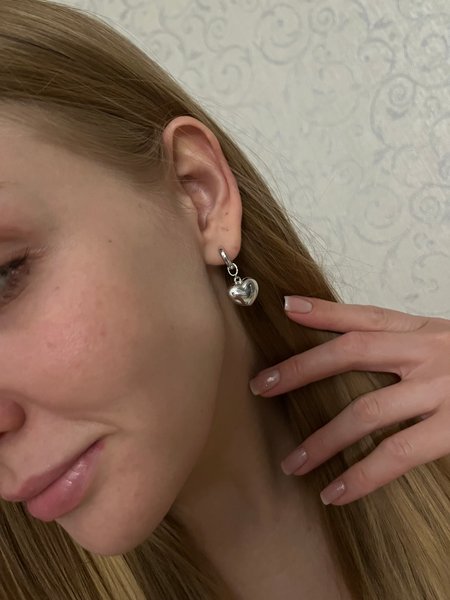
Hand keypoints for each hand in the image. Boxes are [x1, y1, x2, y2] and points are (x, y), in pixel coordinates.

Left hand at [249, 296, 449, 505]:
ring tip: (293, 462)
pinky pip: (398, 454)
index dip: (324, 311)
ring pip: (368, 411)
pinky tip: (336, 491)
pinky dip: (363, 475)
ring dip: (323, 438)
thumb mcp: (443, 342)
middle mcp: (427, 353)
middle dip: (303, 368)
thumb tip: (355, 349)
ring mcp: (441, 391)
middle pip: (353, 351)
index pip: (365, 315)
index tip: (286, 308)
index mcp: (424, 331)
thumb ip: (405, 344)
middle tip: (263, 386)